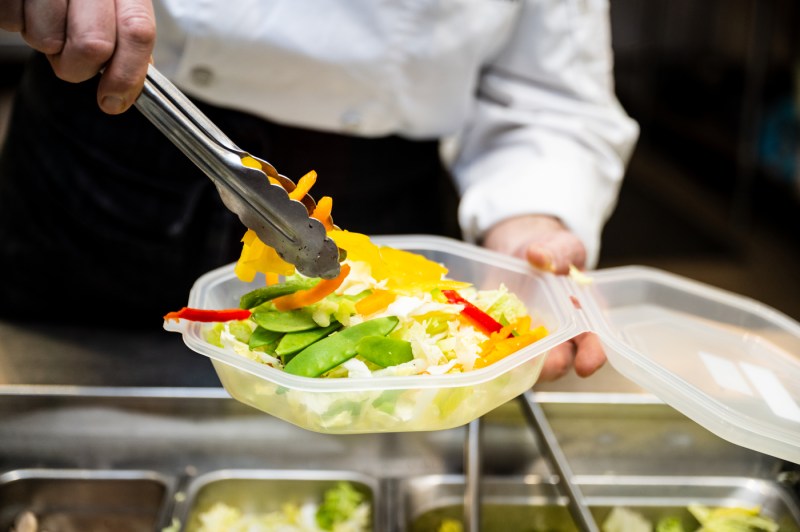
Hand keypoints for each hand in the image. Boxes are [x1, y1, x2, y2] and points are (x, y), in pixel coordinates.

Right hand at [0, 0, 155, 113]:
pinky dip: (17, 23)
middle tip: (71, 53)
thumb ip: (128, 41)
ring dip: (46, 43)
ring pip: (47, 39)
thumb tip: (129, 86)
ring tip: (48, 19)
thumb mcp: (116, 6)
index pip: (137, 32)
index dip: (127, 75)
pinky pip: (12, 23)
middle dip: (79, 67)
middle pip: (92, 45)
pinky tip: (29, 7)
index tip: (113, 99)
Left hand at [483, 214, 605, 380]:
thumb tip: (538, 256)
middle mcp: (558, 335)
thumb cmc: (551, 250)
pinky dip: (487, 350)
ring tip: (500, 360)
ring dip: (514, 364)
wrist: (521, 249)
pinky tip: (474, 345)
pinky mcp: (503, 335)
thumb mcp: (561, 245)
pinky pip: (496, 348)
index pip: (594, 341)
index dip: (592, 355)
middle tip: (536, 363)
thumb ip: (557, 252)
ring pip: (526, 362)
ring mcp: (529, 338)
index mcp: (582, 316)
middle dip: (549, 366)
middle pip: (559, 360)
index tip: (585, 365)